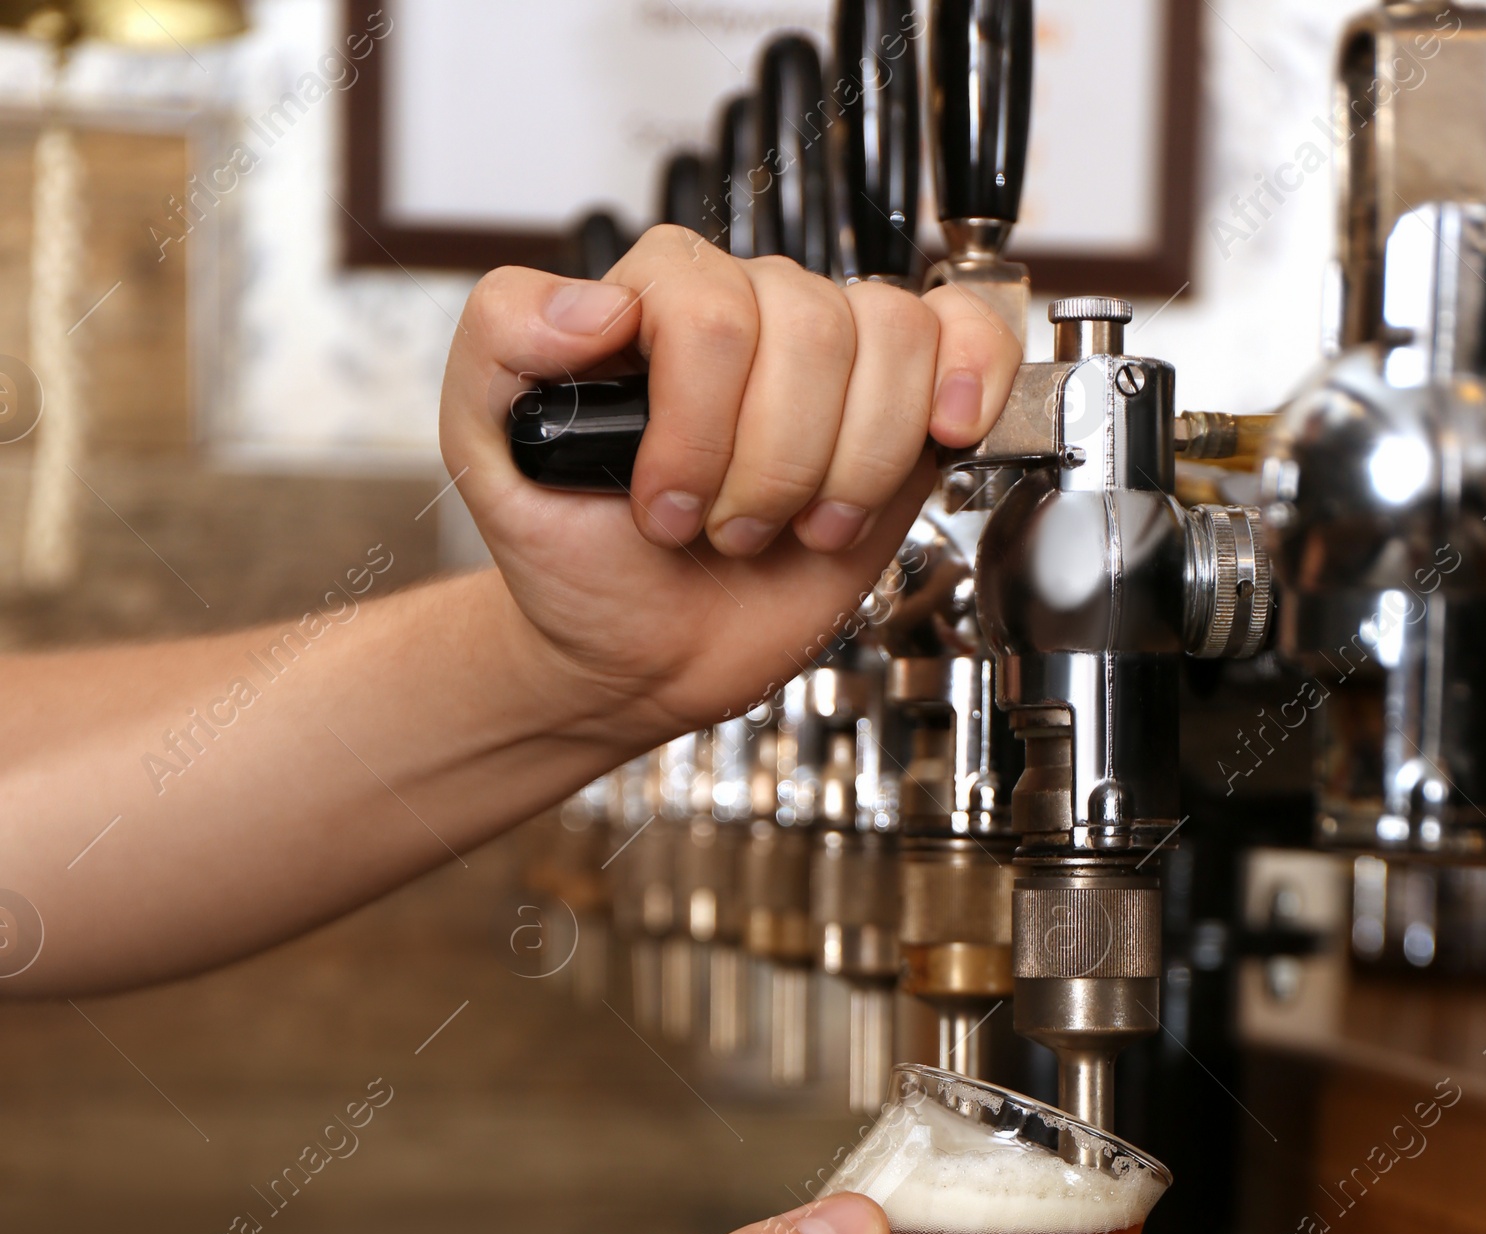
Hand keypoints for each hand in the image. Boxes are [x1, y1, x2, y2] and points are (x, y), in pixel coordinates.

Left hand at [439, 231, 1021, 752]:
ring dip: (848, 465)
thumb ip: (500, 346)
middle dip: (771, 464)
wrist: (634, 653)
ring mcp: (831, 362)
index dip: (697, 426)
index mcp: (654, 301)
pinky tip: (943, 432)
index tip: (662, 510)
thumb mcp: (485, 452)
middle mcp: (751, 314)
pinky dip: (972, 377)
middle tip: (728, 532)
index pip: (710, 310)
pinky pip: (964, 339)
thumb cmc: (571, 553)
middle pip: (812, 327)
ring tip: (799, 527)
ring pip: (891, 342)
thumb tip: (590, 307)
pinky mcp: (899, 416)